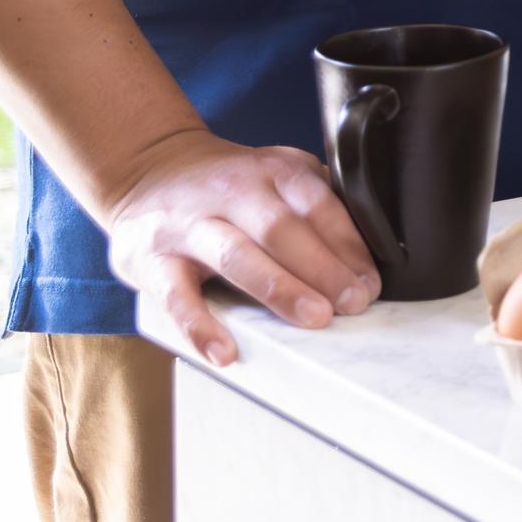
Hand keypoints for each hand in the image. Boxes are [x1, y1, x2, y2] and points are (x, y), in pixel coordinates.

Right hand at [98, 126, 380, 366]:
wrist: (146, 170)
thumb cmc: (225, 184)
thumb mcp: (274, 174)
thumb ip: (316, 200)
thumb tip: (375, 243)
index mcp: (271, 172)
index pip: (317, 203)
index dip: (348, 243)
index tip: (371, 281)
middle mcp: (231, 192)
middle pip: (281, 227)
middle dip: (323, 267)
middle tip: (353, 302)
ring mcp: (189, 225)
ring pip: (236, 254)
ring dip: (279, 288)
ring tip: (314, 317)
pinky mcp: (152, 260)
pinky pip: (176, 296)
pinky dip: (201, 326)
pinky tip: (226, 351)